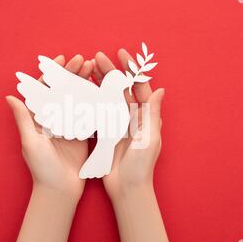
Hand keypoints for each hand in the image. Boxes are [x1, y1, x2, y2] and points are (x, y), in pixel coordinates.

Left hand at [6, 54, 92, 200]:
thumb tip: (10, 95)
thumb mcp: (31, 143)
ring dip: (84, 83)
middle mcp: (54, 119)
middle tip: (83, 60)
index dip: (53, 73)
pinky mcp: (83, 134)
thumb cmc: (42, 169)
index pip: (45, 90)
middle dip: (72, 74)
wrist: (60, 191)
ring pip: (77, 98)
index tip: (62, 59)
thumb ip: (24, 119)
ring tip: (93, 68)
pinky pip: (89, 113)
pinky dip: (94, 100)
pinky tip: (102, 88)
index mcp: (39, 119)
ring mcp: (69, 126)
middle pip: (63, 90)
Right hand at [92, 49, 164, 201]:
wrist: (127, 188)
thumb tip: (160, 89)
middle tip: (97, 56)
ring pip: (108, 98)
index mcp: (145, 117)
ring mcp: (118, 125)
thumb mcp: (149, 139)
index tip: (120, 53)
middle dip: (110, 71)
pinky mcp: (106, 134)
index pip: (139, 87)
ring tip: (88, 68)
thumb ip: (152, 114)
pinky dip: (90, 100)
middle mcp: (132, 118)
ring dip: (99, 83)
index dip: (130, 69)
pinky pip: (98, 112)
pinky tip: (81, 90)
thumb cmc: (141, 166)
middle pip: (121, 89)